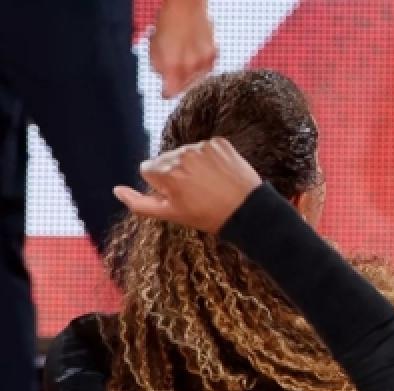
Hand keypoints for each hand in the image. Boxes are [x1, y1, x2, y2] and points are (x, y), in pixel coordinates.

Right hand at [113, 138, 262, 233]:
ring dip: (193, 165)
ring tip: (209, 184)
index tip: (178, 195)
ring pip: (186, 153)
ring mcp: (202, 147)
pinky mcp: (220, 143)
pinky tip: (220, 174)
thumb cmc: (208, 216)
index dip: (161, 185)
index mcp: (165, 172)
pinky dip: (210, 159)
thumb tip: (117, 190)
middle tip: (195, 191)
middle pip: (166, 159)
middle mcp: (181, 154)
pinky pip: (206, 148)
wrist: (248, 211)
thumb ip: (139, 203)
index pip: (148, 169)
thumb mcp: (171, 215)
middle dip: (175, 173)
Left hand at [150, 0, 217, 97]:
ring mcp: (205, 62)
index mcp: (174, 67)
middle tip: (173, 71)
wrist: (186, 6)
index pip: (172, 93)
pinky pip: (206, 68)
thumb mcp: (154, 47)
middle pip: (186, 87)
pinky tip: (193, 54)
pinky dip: (200, 65)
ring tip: (183, 59)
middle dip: (178, 81)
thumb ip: (158, 68)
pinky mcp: (214, 56)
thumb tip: (164, 81)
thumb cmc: (167, 23)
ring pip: (197, 78)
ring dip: (190, 74)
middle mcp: (192, 68)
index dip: (167, 93)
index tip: (164, 92)